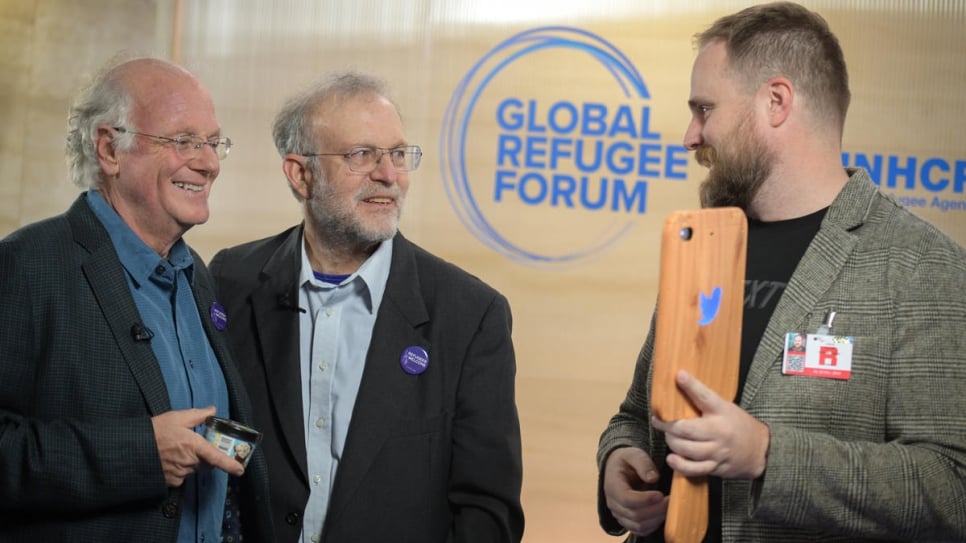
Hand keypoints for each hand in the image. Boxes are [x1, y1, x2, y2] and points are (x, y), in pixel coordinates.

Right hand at [152, 406, 243, 486]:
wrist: (132, 448)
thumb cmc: (155, 431)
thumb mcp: (176, 417)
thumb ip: (198, 415)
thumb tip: (212, 410)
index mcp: (194, 446)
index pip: (216, 457)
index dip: (230, 464)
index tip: (240, 470)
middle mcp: (189, 462)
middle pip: (205, 462)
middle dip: (203, 455)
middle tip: (190, 445)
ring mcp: (180, 473)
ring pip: (194, 469)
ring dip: (191, 462)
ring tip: (175, 451)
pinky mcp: (171, 482)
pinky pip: (182, 476)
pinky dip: (180, 469)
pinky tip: (169, 460)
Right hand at [602, 447, 668, 535]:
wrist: (618, 468)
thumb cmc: (627, 461)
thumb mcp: (633, 454)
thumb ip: (643, 464)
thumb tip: (653, 478)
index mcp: (613, 485)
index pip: (627, 499)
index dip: (644, 500)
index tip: (660, 494)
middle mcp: (613, 503)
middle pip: (635, 515)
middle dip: (655, 509)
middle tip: (671, 500)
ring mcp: (619, 514)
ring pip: (638, 525)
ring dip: (656, 518)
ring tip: (669, 506)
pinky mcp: (627, 521)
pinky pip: (640, 530)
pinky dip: (653, 525)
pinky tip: (662, 513)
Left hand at [651, 370, 769, 478]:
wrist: (762, 451)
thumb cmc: (739, 425)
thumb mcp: (727, 408)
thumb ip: (705, 402)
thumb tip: (680, 384)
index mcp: (723, 412)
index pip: (705, 397)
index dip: (691, 385)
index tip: (679, 375)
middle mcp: (719, 432)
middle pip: (687, 429)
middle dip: (668, 425)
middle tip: (659, 420)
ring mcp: (717, 451)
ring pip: (686, 449)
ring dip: (671, 442)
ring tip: (668, 436)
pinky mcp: (715, 467)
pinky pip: (693, 469)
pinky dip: (679, 464)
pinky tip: (672, 458)